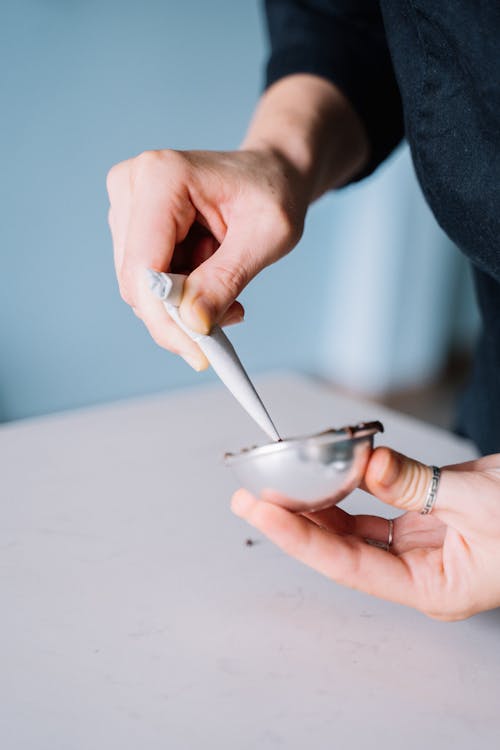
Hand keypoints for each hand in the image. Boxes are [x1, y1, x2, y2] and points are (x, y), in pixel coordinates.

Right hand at [106, 75, 367, 370]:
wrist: (271, 174)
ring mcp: (127, 204)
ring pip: (142, 286)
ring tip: (230, 288)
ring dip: (185, 303)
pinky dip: (182, 295)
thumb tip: (193, 322)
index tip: (199, 353)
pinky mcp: (132, 224)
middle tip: (229, 317)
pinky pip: (149, 280)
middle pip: (137, 281)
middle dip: (179, 313)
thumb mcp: (266, 236)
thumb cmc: (273, 192)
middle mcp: (132, 184)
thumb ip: (226, 278)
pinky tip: (214, 282)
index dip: (166, 318)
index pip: (144, 267)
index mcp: (162, 176)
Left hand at [231, 447, 499, 619]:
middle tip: (252, 494)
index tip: (262, 512)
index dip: (299, 538)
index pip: (348, 565)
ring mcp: (419, 545)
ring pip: (354, 527)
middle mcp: (418, 571)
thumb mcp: (481, 501)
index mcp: (432, 586)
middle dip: (294, 520)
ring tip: (276, 482)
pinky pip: (374, 506)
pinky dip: (349, 486)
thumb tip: (366, 463)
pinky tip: (325, 472)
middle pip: (341, 548)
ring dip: (316, 503)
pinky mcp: (423, 519)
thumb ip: (418, 484)